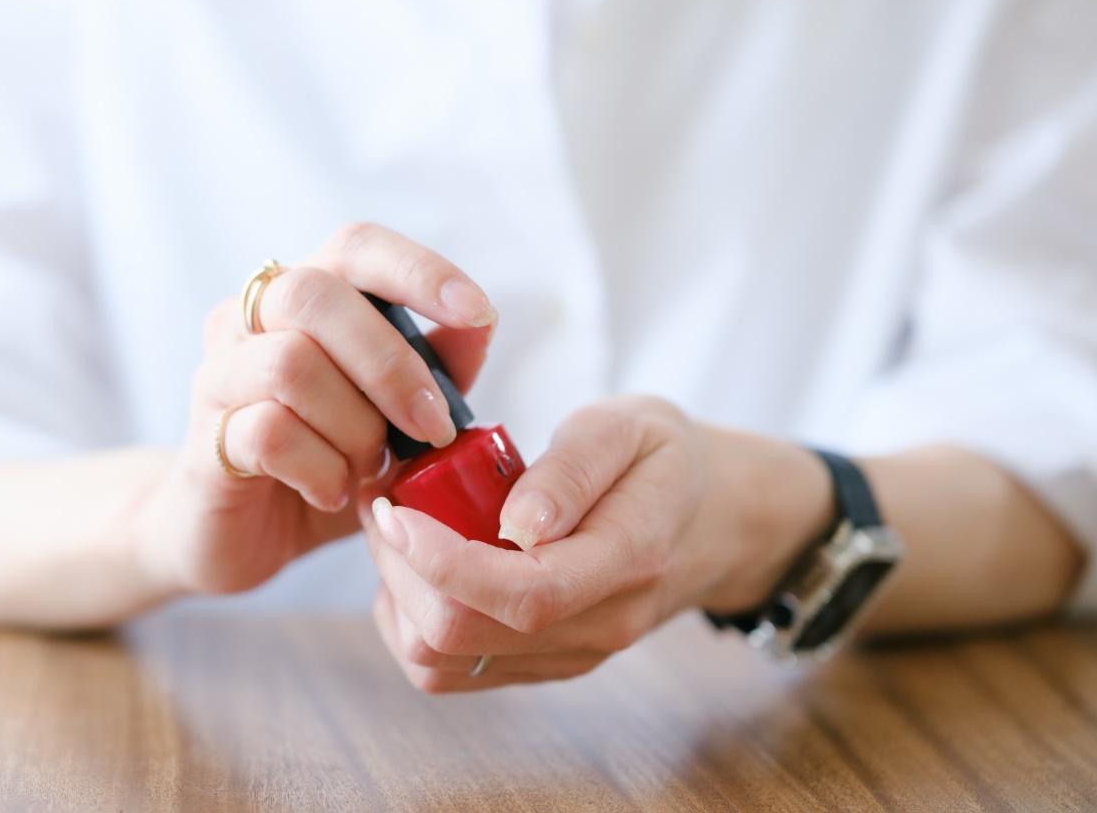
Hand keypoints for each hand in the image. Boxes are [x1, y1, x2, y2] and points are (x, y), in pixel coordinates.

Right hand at [139, 223, 496, 596]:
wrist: (240, 536)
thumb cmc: (322, 460)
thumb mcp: (394, 415)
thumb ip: (434, 367)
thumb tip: (479, 324)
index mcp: (302, 297)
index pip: (355, 246)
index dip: (418, 270)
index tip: (476, 311)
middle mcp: (247, 320)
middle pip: (311, 294)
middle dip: (389, 363)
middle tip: (432, 426)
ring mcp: (218, 376)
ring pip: (290, 364)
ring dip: (354, 427)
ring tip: (368, 469)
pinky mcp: (203, 441)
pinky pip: (268, 433)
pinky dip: (321, 469)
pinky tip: (332, 490)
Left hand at [359, 396, 831, 691]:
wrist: (712, 518)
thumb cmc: (662, 459)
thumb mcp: (629, 427)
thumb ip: (574, 468)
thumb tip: (517, 522)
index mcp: (626, 560)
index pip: (523, 594)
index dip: (442, 560)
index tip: (395, 509)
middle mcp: (599, 625)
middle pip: (466, 637)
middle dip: (401, 570)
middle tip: (383, 502)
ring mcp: (569, 654)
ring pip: (443, 665)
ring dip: (398, 598)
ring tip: (396, 530)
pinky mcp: (542, 663)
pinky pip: (451, 670)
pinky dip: (411, 621)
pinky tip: (416, 565)